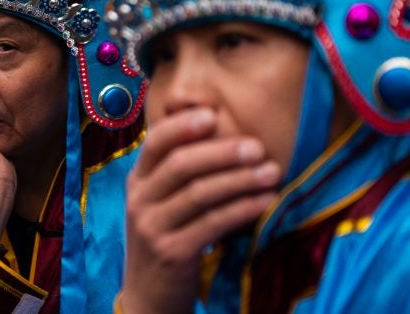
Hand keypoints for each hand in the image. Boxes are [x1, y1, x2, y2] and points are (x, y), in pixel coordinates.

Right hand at [120, 108, 280, 313]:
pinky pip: (212, 223)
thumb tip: (219, 129)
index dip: (184, 125)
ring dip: (240, 180)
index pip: (156, 142)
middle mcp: (139, 200)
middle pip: (181, 164)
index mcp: (137, 180)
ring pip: (199, 193)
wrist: (149, 295)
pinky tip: (264, 201)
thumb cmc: (165, 237)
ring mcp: (152, 227)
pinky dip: (242, 209)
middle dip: (222, 152)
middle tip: (257, 148)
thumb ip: (178, 171)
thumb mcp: (161, 202)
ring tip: (272, 172)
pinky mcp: (172, 252)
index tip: (214, 115)